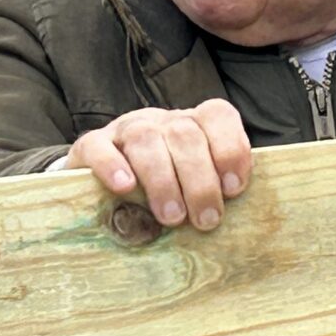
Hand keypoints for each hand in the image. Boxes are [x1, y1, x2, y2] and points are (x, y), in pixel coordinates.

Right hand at [68, 100, 253, 230]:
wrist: (104, 175)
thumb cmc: (164, 185)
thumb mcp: (193, 183)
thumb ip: (216, 187)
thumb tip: (245, 215)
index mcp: (193, 123)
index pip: (218, 115)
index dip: (231, 149)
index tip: (233, 189)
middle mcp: (162, 121)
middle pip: (185, 135)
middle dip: (200, 181)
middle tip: (206, 220)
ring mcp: (126, 129)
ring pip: (146, 139)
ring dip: (163, 180)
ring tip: (172, 217)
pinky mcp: (91, 144)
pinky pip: (99, 147)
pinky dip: (113, 167)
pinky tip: (125, 189)